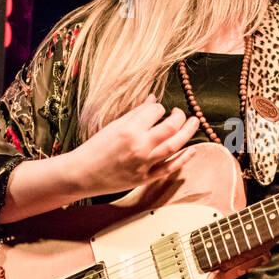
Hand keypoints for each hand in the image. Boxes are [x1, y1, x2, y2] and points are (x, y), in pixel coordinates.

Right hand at [69, 94, 200, 193]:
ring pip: (175, 146)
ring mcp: (144, 164)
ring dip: (188, 133)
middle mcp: (139, 146)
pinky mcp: (146, 178)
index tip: (157, 110)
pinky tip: (193, 149)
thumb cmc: (95, 148)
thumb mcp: (113, 126)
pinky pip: (170, 168)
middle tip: (182, 113)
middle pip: (171, 128)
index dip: (159, 108)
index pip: (155, 111)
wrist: (82, 174)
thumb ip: (136, 113)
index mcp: (129, 130)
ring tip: (195, 122)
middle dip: (180, 117)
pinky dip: (183, 159)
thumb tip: (154, 100)